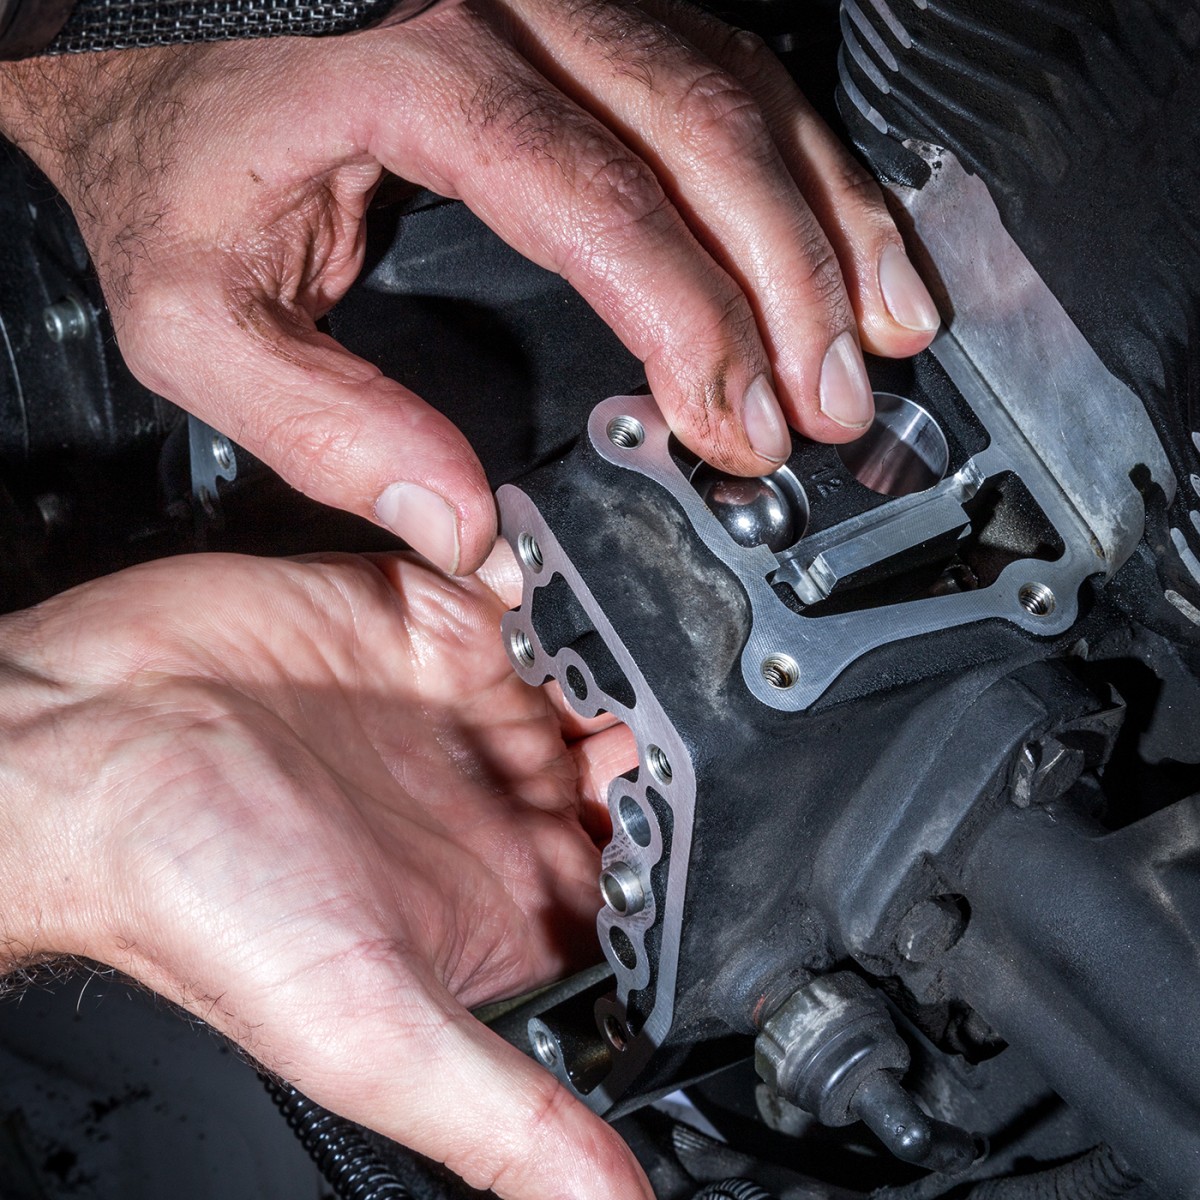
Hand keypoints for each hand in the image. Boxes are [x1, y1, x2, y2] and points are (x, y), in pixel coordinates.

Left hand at [0, 1, 937, 572]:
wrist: (131, 31)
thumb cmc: (160, 152)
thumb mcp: (196, 314)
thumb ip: (321, 426)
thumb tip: (464, 527)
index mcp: (410, 68)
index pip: (601, 203)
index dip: (693, 325)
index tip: (736, 426)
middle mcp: (504, 4)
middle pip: (707, 134)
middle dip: (796, 285)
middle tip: (838, 403)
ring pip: (739, 93)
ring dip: (829, 218)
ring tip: (888, 327)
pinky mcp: (577, 10)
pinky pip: (721, 70)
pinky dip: (796, 165)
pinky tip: (839, 237)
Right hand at [0, 547, 643, 1199]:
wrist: (78, 756)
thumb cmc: (196, 898)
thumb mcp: (367, 1028)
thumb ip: (501, 1114)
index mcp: (505, 899)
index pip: (647, 870)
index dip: (699, 836)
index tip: (734, 798)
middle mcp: (493, 798)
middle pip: (639, 753)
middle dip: (681, 724)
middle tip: (705, 695)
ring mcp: (462, 701)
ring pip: (598, 663)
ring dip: (633, 645)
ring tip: (660, 626)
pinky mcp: (424, 617)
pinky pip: (528, 588)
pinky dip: (566, 581)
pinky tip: (588, 580)